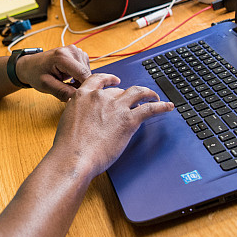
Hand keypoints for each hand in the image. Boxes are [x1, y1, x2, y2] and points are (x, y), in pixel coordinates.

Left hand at [15, 45, 91, 100]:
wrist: (31, 65)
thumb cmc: (35, 73)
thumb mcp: (46, 85)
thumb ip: (63, 92)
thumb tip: (79, 97)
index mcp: (62, 56)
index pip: (83, 74)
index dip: (85, 88)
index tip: (80, 98)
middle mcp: (72, 50)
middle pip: (87, 73)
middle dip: (81, 85)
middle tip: (68, 91)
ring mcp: (76, 50)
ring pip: (88, 72)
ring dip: (80, 81)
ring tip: (66, 83)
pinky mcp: (78, 54)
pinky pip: (85, 69)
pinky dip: (80, 76)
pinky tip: (69, 78)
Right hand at [52, 73, 173, 176]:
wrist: (73, 158)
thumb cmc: (68, 147)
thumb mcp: (68, 121)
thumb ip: (79, 114)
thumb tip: (85, 119)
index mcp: (83, 96)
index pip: (99, 80)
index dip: (110, 79)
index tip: (115, 80)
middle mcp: (100, 97)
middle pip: (119, 90)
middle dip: (127, 95)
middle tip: (134, 101)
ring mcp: (116, 107)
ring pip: (138, 92)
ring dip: (148, 93)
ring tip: (154, 96)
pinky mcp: (128, 120)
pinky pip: (150, 109)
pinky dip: (161, 106)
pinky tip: (168, 106)